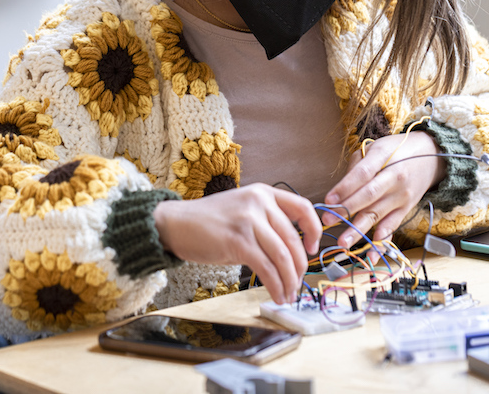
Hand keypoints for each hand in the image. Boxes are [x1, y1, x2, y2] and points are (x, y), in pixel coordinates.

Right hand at [153, 183, 320, 304]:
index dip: (313, 230)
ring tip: (288, 294)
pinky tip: (276, 295)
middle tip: (298, 283)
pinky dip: (276, 285)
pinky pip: (266, 268)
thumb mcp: (241, 210)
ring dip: (289, 281)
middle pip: (293, 239)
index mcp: (262, 193)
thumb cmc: (207, 222)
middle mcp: (258, 202)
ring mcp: (248, 220)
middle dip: (299, 267)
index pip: (302, 207)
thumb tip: (290, 251)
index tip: (312, 248)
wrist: (175, 224)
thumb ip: (265, 222)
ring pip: (282, 256)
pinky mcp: (238, 241)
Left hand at [322, 132, 444, 250]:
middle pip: (368, 196)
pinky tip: (371, 254)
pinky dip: (382, 241)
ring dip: (358, 230)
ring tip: (343, 243)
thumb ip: (357, 166)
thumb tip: (339, 190)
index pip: (362, 174)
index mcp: (384, 158)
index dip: (345, 187)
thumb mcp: (376, 148)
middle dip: (346, 210)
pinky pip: (392, 226)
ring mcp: (401, 196)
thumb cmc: (396, 151)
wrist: (432, 156)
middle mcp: (394, 178)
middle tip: (327, 221)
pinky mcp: (406, 209)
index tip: (328, 199)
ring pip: (377, 214)